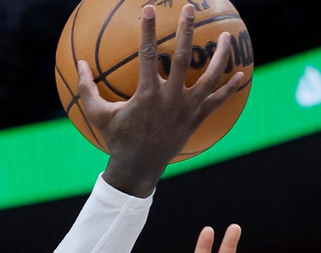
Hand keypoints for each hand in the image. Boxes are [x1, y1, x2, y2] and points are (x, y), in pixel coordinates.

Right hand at [76, 4, 244, 196]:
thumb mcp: (97, 114)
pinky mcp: (196, 119)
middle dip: (186, 30)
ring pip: (210, 77)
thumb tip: (79, 63)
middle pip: (183, 57)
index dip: (148, 30)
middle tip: (190, 8)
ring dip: (220, 54)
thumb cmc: (116, 139)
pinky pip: (218, 101)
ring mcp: (187, 109)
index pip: (148, 54)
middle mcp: (170, 98)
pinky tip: (242, 74)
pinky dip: (230, 88)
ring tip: (226, 35)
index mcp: (147, 94)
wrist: (137, 168)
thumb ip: (86, 88)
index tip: (148, 9)